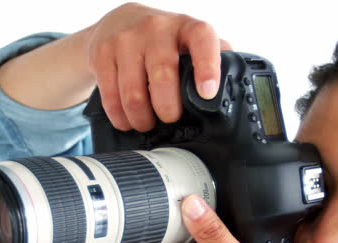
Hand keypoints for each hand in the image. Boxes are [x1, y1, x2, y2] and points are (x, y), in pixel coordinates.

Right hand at [85, 2, 231, 131]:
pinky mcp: (102, 53)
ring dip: (142, 118)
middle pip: (163, 76)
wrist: (119, 23)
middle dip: (168, 108)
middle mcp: (156, 28)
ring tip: (146, 124)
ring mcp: (126, 39)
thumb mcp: (190, 40)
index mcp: (186, 27)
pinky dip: (120, 116)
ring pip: (133, 92)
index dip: (207, 66)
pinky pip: (110, 95)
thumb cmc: (164, 40)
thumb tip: (235, 84)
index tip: (207, 92)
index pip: (201, 40)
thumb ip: (214, 57)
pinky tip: (127, 120)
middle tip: (170, 118)